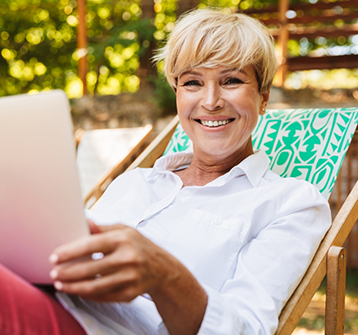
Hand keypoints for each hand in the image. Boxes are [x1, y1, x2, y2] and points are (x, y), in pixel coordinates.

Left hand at [49, 221, 175, 301]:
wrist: (162, 268)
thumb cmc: (139, 245)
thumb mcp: (125, 230)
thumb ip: (102, 228)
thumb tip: (84, 221)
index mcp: (123, 239)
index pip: (91, 245)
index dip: (70, 252)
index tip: (54, 257)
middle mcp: (128, 258)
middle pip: (89, 269)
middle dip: (67, 272)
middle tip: (54, 273)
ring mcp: (130, 277)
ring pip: (94, 287)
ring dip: (73, 287)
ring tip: (60, 284)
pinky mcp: (130, 293)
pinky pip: (103, 297)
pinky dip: (87, 295)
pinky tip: (78, 290)